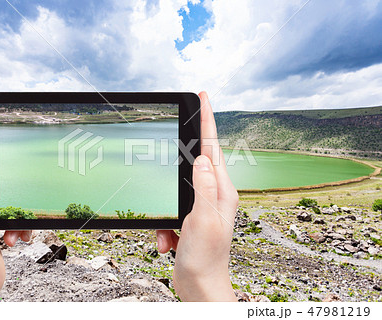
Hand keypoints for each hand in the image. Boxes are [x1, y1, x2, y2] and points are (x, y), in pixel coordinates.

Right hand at [157, 92, 238, 300]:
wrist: (199, 287)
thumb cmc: (206, 258)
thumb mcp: (202, 220)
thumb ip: (203, 187)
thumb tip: (202, 158)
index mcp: (222, 191)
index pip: (213, 148)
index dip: (207, 120)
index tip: (204, 97)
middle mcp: (214, 195)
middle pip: (196, 163)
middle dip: (181, 159)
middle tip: (175, 141)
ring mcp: (202, 207)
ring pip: (177, 189)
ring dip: (167, 212)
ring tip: (171, 236)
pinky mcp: (189, 219)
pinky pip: (171, 211)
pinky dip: (164, 227)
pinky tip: (169, 244)